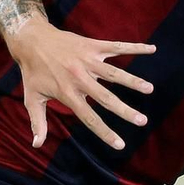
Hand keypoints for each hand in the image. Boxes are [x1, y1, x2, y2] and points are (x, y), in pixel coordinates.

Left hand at [6, 22, 156, 151]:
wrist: (31, 40)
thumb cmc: (33, 72)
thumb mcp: (32, 99)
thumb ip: (38, 122)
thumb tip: (37, 145)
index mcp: (67, 93)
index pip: (89, 117)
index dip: (105, 132)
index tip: (120, 144)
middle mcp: (79, 78)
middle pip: (106, 98)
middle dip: (125, 110)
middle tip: (142, 121)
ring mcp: (87, 60)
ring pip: (114, 73)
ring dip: (133, 81)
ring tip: (149, 89)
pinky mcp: (92, 46)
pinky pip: (116, 47)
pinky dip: (134, 47)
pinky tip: (152, 49)